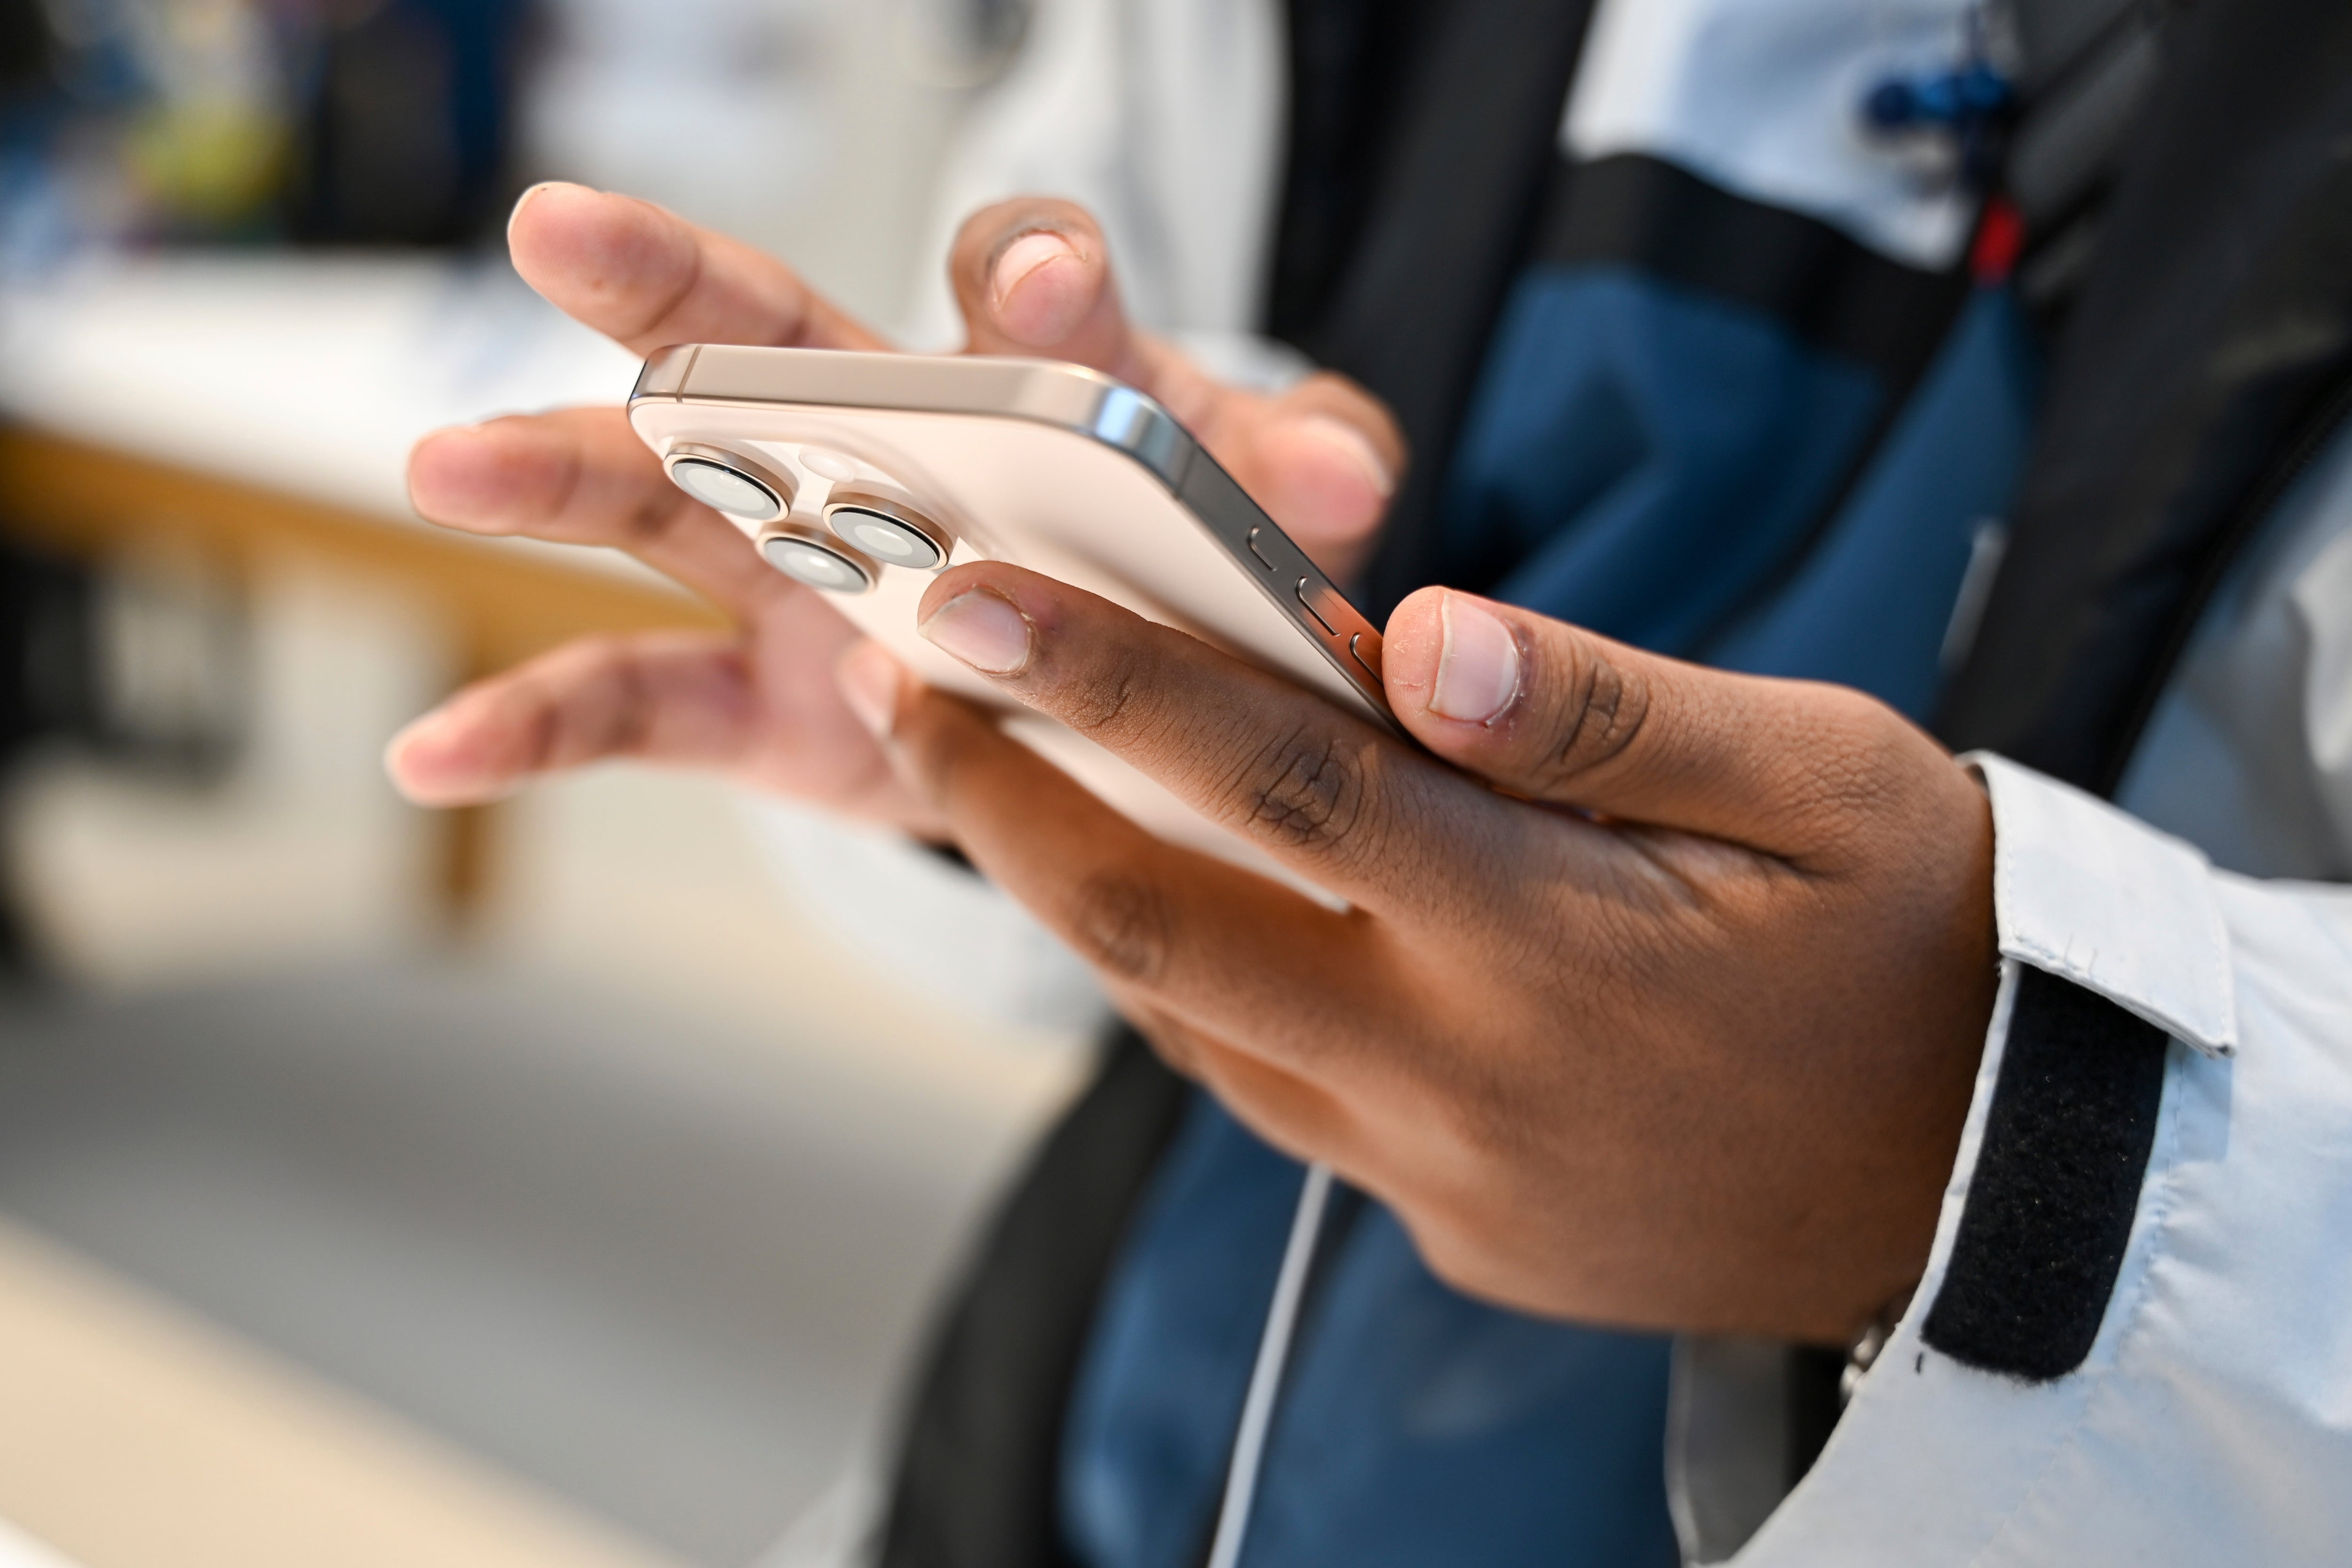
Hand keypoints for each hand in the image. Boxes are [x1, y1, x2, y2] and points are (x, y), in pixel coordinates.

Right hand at [387, 187, 1401, 824]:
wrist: (1134, 706)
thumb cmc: (1198, 568)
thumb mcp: (1269, 516)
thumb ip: (1299, 475)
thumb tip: (1339, 483)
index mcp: (1019, 378)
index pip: (1016, 284)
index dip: (1030, 280)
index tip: (1045, 287)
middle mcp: (877, 445)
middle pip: (769, 343)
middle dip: (676, 289)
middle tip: (563, 229)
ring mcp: (798, 573)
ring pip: (665, 501)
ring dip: (558, 476)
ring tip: (449, 462)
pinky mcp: (763, 701)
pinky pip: (634, 704)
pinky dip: (537, 725)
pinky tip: (433, 755)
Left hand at [833, 568, 1998, 1341]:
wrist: (1994, 1171)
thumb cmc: (1920, 939)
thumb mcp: (1820, 777)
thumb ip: (1607, 711)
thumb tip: (1428, 636)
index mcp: (1559, 938)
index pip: (1289, 782)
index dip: (1115, 681)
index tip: (974, 601)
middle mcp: (1471, 1075)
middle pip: (1171, 932)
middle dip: (1014, 806)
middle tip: (919, 686)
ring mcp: (1449, 1176)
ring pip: (1202, 1027)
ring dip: (1087, 901)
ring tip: (1010, 775)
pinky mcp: (1456, 1227)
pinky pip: (1281, 1101)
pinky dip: (1208, 996)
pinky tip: (1177, 907)